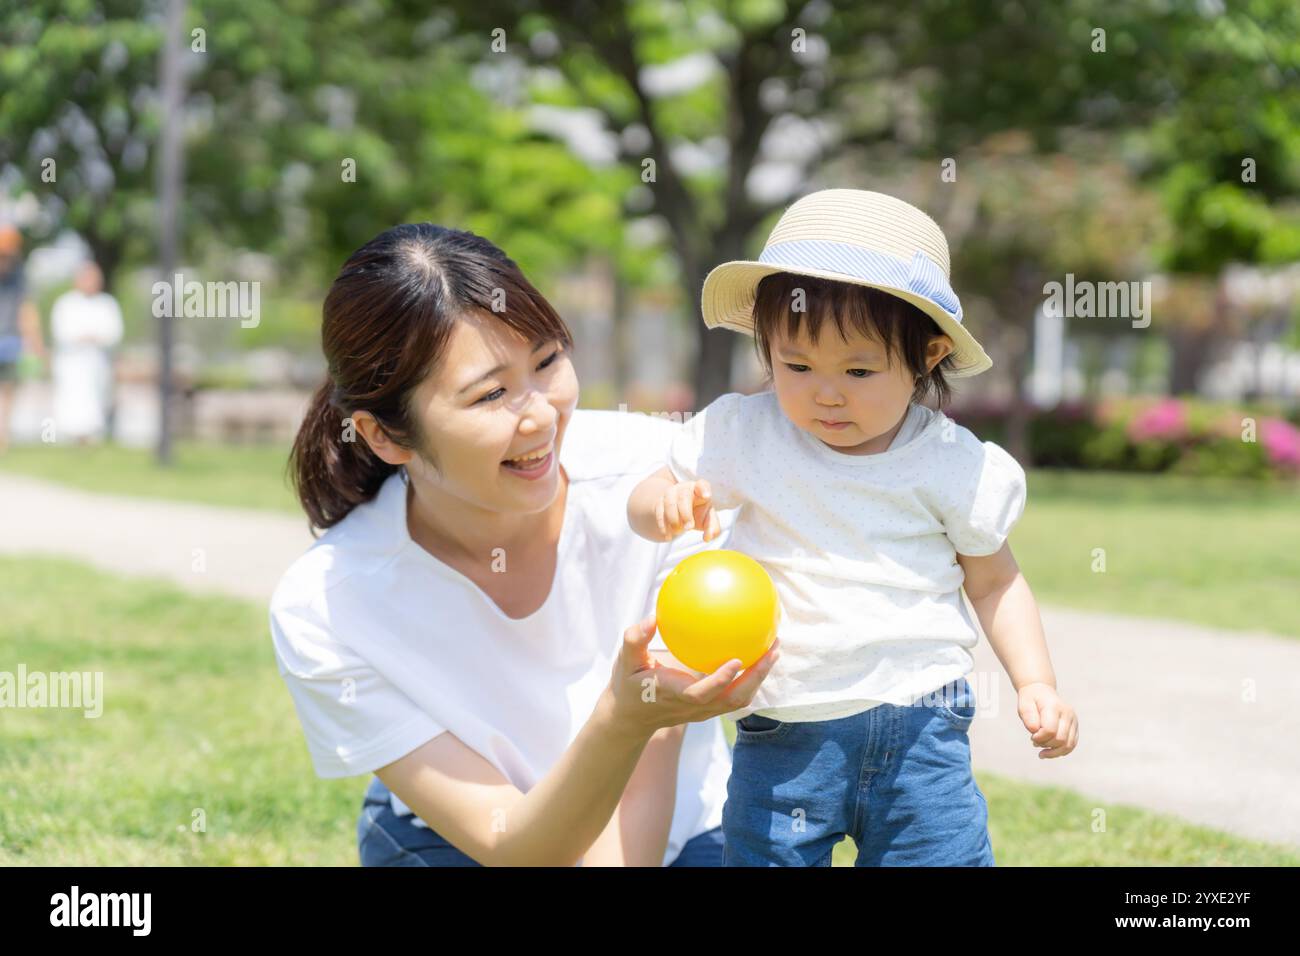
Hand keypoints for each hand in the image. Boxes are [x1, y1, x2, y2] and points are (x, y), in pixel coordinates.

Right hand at [603, 614, 780, 740]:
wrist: (631, 717)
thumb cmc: (628, 683)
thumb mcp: (624, 661)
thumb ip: (635, 640)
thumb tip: (653, 617)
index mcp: (673, 694)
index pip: (701, 693)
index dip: (720, 680)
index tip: (738, 660)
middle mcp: (692, 707)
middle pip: (731, 699)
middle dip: (755, 678)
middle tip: (773, 650)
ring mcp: (703, 711)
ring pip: (738, 700)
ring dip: (760, 678)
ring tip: (774, 651)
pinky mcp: (709, 709)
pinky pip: (735, 695)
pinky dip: (752, 678)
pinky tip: (759, 655)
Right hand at [654, 479, 720, 541]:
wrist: (679, 512)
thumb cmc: (698, 513)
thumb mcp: (708, 519)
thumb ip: (712, 528)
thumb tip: (708, 537)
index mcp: (699, 490)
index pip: (702, 485)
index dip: (703, 489)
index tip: (707, 496)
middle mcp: (684, 489)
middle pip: (684, 497)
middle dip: (686, 514)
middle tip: (689, 528)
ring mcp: (670, 494)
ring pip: (669, 503)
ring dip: (673, 519)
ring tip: (678, 532)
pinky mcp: (660, 502)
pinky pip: (659, 512)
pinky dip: (663, 525)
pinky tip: (668, 536)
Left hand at [1017, 682, 1077, 757]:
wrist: (1041, 692)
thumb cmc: (1031, 700)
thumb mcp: (1024, 704)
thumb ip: (1028, 716)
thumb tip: (1035, 730)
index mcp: (1054, 706)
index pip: (1050, 730)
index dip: (1039, 738)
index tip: (1031, 736)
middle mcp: (1067, 713)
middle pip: (1060, 739)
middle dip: (1045, 744)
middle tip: (1034, 741)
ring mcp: (1073, 720)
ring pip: (1068, 745)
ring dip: (1053, 752)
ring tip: (1041, 753)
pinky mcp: (1075, 727)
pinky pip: (1071, 745)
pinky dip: (1060, 752)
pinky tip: (1049, 752)